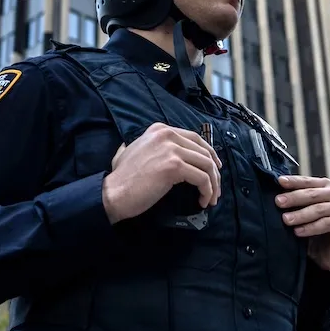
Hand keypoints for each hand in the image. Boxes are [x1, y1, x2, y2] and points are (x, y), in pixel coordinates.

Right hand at [102, 123, 222, 223]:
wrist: (114, 192)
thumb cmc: (123, 178)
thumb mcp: (135, 150)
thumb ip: (150, 146)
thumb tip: (168, 153)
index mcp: (160, 130)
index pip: (195, 138)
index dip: (209, 154)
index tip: (214, 168)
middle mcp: (167, 135)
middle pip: (204, 151)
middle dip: (214, 172)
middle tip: (215, 188)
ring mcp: (171, 149)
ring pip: (206, 165)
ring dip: (213, 183)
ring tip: (211, 198)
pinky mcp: (174, 166)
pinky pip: (202, 178)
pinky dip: (207, 191)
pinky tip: (202, 200)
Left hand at [276, 175, 329, 271]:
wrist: (326, 254)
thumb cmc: (311, 229)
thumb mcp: (301, 213)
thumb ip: (293, 202)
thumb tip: (276, 195)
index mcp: (325, 186)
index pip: (307, 181)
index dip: (293, 181)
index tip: (279, 182)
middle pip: (313, 194)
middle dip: (294, 198)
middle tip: (278, 202)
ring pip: (319, 209)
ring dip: (301, 214)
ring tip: (286, 220)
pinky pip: (327, 223)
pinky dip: (311, 228)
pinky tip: (298, 232)